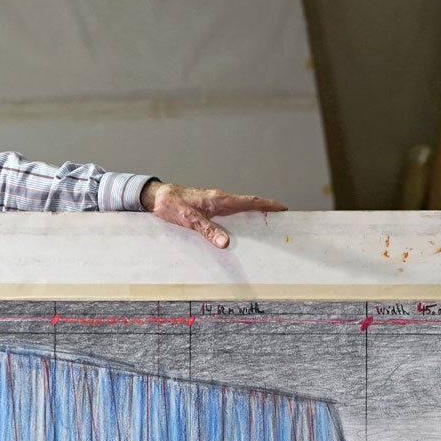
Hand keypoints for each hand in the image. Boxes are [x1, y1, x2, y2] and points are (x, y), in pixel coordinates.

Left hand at [141, 181, 286, 248]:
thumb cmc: (171, 204)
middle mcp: (219, 200)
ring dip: (253, 215)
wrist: (157, 197)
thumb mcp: (189, 219)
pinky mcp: (208, 208)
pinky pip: (230, 213)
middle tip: (280, 221)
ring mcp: (214, 203)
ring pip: (239, 209)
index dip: (267, 205)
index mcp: (219, 200)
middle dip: (266, 211)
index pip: (249, 201)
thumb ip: (207, 230)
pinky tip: (240, 230)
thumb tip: (226, 243)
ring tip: (266, 227)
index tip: (283, 208)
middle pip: (249, 205)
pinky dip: (240, 219)